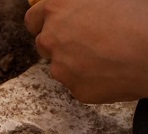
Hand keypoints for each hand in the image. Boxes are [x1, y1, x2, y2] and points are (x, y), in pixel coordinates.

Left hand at [25, 0, 147, 102]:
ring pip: (60, 66)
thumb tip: (72, 5)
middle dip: (59, 43)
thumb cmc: (139, 14)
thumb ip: (79, 1)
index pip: (33, 19)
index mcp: (58, 7)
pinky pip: (77, 84)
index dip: (44, 22)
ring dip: (75, 62)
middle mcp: (52, 37)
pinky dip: (90, 79)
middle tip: (87, 41)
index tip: (54, 25)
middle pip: (44, 44)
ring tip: (107, 53)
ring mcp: (60, 66)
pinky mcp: (75, 88)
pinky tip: (112, 69)